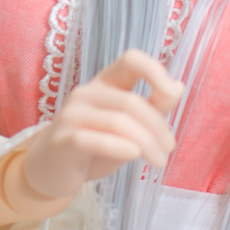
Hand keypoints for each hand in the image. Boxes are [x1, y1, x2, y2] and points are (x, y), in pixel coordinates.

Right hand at [20, 49, 183, 200]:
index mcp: (106, 82)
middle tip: (169, 149)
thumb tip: (178, 86)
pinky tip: (133, 156)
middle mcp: (87, 92)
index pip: (131, 59)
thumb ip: (152, 106)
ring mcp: (72, 114)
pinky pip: (96, 139)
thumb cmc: (95, 144)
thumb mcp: (129, 125)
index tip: (171, 95)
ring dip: (146, 143)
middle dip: (157, 127)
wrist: (52, 170)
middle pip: (130, 101)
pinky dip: (119, 147)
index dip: (154, 70)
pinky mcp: (64, 139)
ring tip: (159, 161)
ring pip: (118, 122)